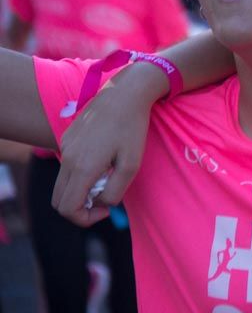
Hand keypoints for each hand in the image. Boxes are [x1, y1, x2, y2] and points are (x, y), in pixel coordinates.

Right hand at [51, 63, 163, 225]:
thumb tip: (102, 202)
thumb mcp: (131, 164)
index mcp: (82, 167)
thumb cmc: (132, 128)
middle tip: (105, 196)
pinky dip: (79, 173)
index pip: (68, 209)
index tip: (107, 208)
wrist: (125, 93)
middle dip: (80, 207)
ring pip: (61, 183)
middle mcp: (67, 158)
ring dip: (80, 189)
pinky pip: (66, 165)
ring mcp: (64, 147)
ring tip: (107, 175)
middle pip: (59, 200)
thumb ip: (115, 190)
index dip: (85, 218)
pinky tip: (103, 158)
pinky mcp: (67, 137)